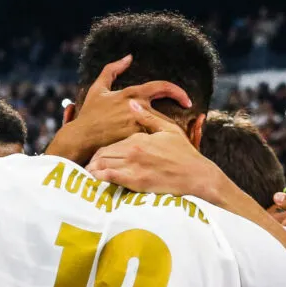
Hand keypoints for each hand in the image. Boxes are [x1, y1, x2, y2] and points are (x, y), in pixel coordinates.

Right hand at [48, 55, 191, 163]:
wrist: (81, 138)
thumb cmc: (89, 114)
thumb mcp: (97, 88)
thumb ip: (112, 70)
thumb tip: (129, 57)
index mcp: (132, 94)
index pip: (163, 87)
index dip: (178, 92)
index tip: (187, 101)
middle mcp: (138, 108)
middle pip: (167, 115)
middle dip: (176, 123)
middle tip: (184, 131)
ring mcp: (137, 125)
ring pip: (161, 130)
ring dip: (167, 136)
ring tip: (169, 145)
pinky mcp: (134, 140)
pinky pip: (152, 143)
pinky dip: (157, 147)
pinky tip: (160, 154)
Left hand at [87, 128, 226, 202]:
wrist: (196, 176)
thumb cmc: (184, 154)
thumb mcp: (169, 130)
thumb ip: (148, 117)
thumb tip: (132, 104)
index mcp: (138, 138)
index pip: (111, 141)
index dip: (102, 147)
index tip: (97, 152)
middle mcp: (133, 151)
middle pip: (103, 153)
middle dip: (94, 158)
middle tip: (89, 163)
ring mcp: (133, 167)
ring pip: (102, 165)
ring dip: (93, 169)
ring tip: (89, 172)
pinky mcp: (135, 182)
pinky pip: (110, 178)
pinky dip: (100, 178)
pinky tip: (95, 180)